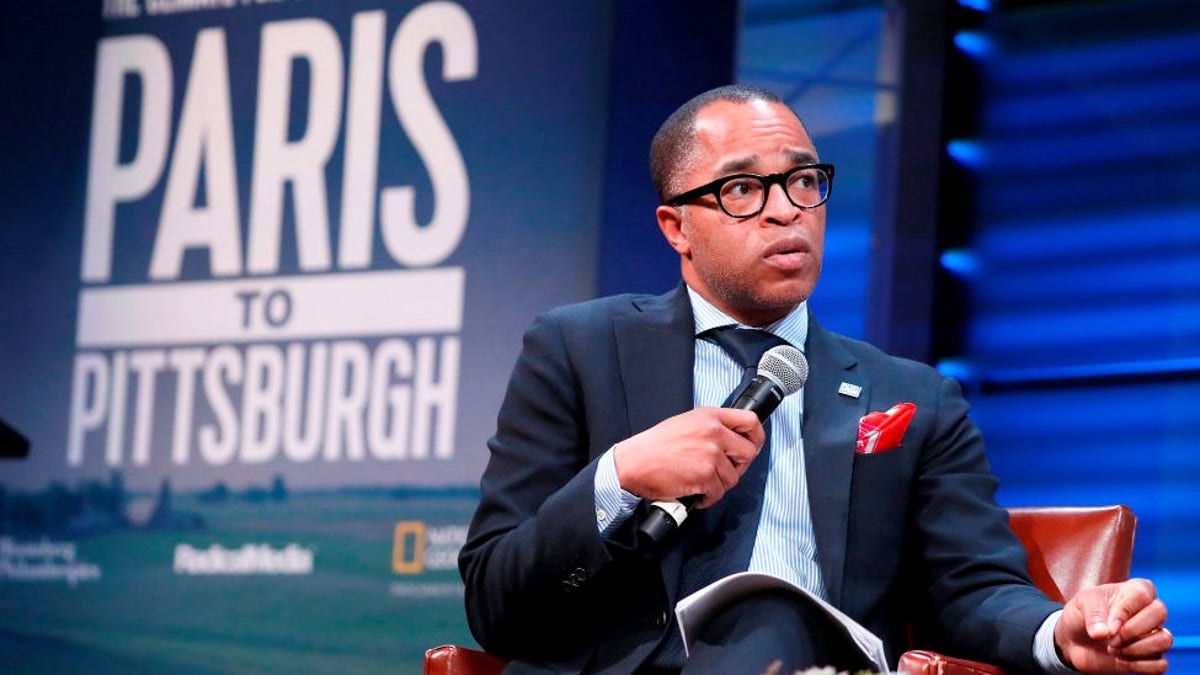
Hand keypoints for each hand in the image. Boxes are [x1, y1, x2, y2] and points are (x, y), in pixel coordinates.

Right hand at [612, 407, 763, 507]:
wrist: (633, 463)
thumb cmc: (653, 446)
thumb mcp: (685, 423)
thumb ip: (710, 427)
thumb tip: (730, 441)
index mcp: (709, 416)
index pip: (750, 420)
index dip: (756, 436)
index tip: (753, 445)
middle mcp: (713, 432)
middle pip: (748, 452)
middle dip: (739, 466)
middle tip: (725, 471)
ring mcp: (711, 454)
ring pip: (733, 477)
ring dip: (719, 485)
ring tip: (702, 483)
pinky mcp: (706, 475)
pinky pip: (719, 492)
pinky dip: (708, 498)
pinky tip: (696, 493)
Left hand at [1054, 578, 1171, 673]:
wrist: (1075, 640)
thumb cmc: (1082, 615)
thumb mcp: (1082, 604)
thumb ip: (1093, 616)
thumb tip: (1104, 633)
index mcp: (1135, 590)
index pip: (1143, 593)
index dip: (1124, 612)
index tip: (1108, 625)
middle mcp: (1149, 610)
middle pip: (1160, 613)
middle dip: (1132, 630)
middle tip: (1111, 638)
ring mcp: (1153, 635)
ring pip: (1165, 640)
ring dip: (1137, 649)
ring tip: (1114, 649)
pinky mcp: (1152, 657)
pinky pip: (1161, 664)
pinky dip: (1139, 665)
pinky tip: (1121, 661)